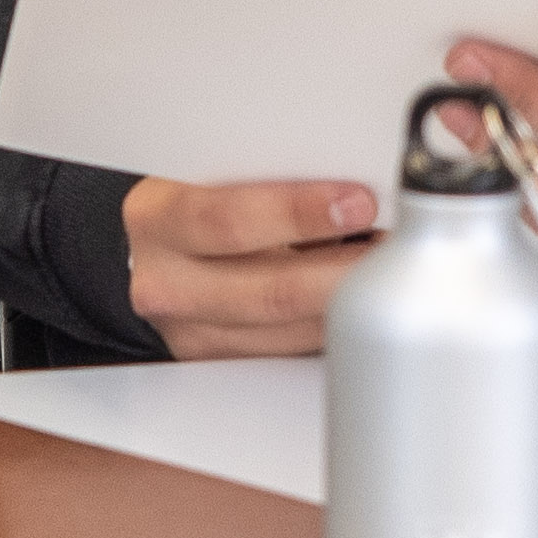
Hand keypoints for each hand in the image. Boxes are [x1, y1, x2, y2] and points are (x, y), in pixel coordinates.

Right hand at [119, 172, 378, 357]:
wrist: (147, 257)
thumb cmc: (186, 206)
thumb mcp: (205, 175)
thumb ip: (265, 177)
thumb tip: (351, 181)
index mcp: (159, 221)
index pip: (227, 218)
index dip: (298, 212)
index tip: (356, 202)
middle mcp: (167, 284)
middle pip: (268, 290)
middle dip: (341, 271)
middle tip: (390, 248)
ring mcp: (190, 333)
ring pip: (285, 334)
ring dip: (344, 304)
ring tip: (384, 274)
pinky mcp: (216, 362)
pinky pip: (286, 354)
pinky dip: (328, 329)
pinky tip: (354, 305)